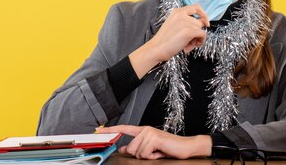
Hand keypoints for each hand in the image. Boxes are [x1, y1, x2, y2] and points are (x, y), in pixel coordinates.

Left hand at [97, 125, 211, 158]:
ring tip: (157, 151)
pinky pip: (144, 153)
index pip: (124, 129)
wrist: (185, 147)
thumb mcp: (150, 148)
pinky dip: (153, 156)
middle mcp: (145, 129)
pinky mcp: (154, 137)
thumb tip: (124, 149)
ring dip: (148, 156)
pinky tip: (160, 152)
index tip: (99, 130)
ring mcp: (149, 132)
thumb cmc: (169, 148)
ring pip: (137, 152)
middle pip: (130, 148)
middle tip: (153, 152)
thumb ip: (137, 147)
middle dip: (140, 154)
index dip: (111, 130)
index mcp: (143, 130)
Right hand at [129, 4, 209, 77]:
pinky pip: (202, 35)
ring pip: (201, 30)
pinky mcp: (189, 31)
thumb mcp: (173, 25)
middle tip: (189, 42)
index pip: (196, 7)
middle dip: (196, 33)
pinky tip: (190, 47)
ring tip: (186, 46)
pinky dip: (200, 42)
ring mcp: (186, 22)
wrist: (156, 48)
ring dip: (196, 39)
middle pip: (199, 22)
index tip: (206, 22)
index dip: (203, 14)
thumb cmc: (164, 41)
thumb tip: (200, 26)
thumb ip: (184, 22)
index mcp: (177, 12)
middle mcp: (182, 14)